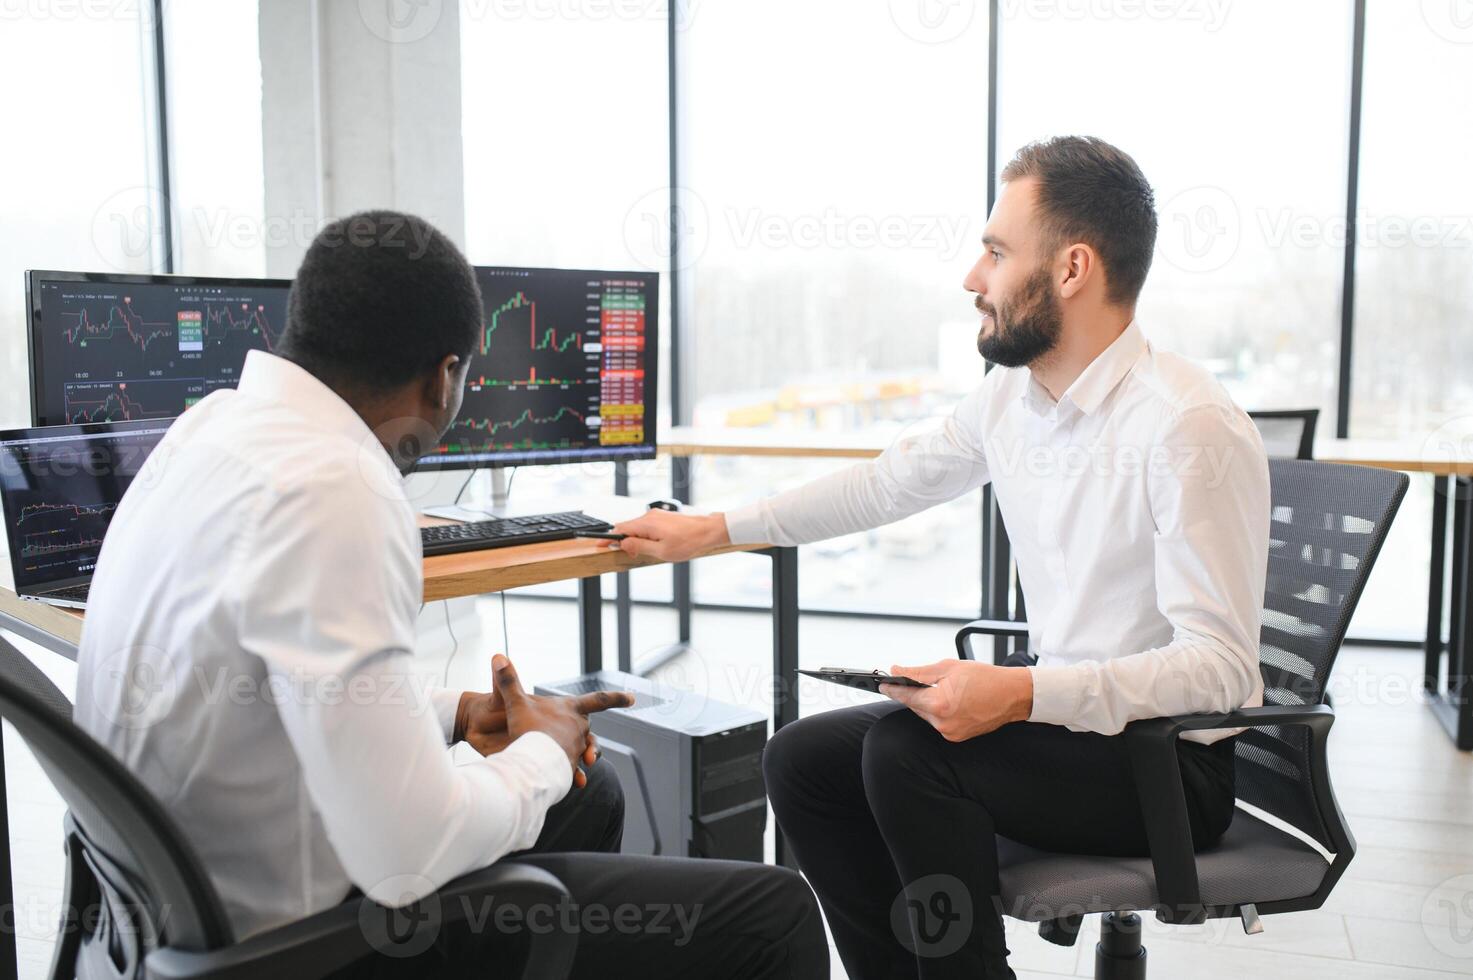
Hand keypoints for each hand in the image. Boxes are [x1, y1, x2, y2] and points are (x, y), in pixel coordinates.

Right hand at [471, 655, 633, 787]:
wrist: (531, 761)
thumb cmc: (526, 730)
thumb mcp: (515, 703)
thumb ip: (508, 682)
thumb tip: (498, 655)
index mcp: (571, 709)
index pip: (598, 700)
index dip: (616, 697)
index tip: (633, 698)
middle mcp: (579, 728)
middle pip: (588, 728)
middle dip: (586, 733)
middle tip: (580, 736)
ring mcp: (577, 748)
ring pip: (584, 750)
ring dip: (580, 754)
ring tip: (573, 761)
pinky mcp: (571, 767)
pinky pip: (575, 770)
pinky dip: (572, 774)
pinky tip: (568, 780)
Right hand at [611, 510, 729, 562]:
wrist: (709, 531)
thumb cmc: (689, 542)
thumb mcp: (661, 551)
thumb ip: (639, 546)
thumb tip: (623, 543)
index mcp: (647, 523)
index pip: (620, 528)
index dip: (609, 538)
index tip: (601, 545)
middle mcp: (650, 515)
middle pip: (628, 527)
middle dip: (624, 542)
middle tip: (629, 555)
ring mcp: (657, 515)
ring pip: (638, 527)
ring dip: (636, 540)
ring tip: (645, 553)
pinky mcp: (664, 517)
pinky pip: (647, 526)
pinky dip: (644, 536)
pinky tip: (653, 546)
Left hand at [878, 660, 1033, 741]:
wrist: (1012, 695)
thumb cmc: (984, 678)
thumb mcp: (949, 668)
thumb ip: (919, 671)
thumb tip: (897, 670)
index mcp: (940, 704)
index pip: (907, 696)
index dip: (892, 689)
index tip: (881, 684)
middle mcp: (943, 722)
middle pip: (915, 706)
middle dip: (911, 693)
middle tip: (906, 680)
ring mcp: (950, 732)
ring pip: (926, 715)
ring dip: (925, 702)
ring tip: (935, 688)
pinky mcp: (956, 737)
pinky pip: (937, 722)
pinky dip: (937, 711)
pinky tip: (946, 700)